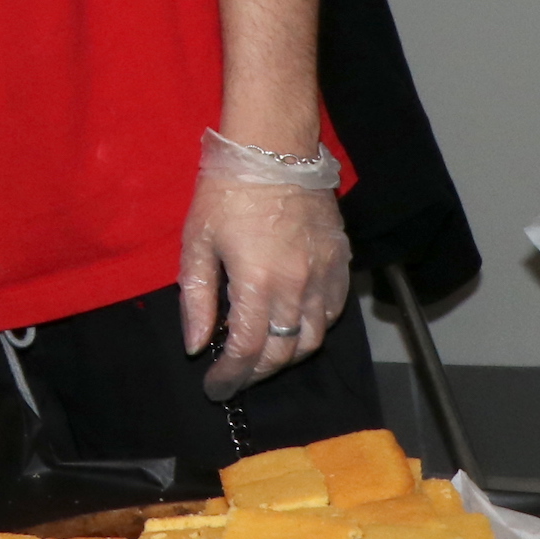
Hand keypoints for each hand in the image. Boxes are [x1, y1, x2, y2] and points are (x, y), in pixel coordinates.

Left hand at [178, 135, 350, 402]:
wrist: (275, 151)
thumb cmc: (227, 192)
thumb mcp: (197, 242)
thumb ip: (198, 298)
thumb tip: (196, 345)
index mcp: (259, 283)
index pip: (248, 350)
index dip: (231, 376)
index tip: (215, 387)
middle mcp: (299, 287)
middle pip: (283, 352)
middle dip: (257, 372)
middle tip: (235, 377)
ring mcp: (326, 276)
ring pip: (312, 338)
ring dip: (286, 355)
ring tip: (261, 357)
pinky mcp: (343, 263)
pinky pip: (333, 312)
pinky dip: (312, 329)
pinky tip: (291, 326)